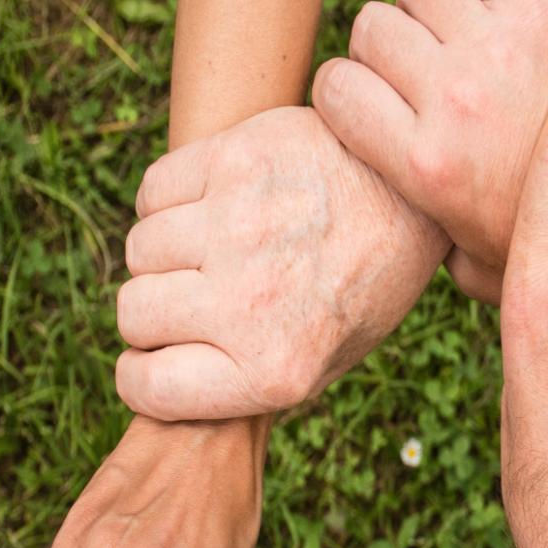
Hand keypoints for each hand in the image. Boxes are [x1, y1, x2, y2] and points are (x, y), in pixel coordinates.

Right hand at [114, 107, 448, 420]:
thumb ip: (242, 378)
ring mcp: (240, 227)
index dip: (143, 375)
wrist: (414, 193)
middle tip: (199, 296)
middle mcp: (252, 303)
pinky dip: (169, 201)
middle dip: (156, 311)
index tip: (158, 359)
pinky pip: (153, 192)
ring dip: (165, 253)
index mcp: (275, 369)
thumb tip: (156, 379)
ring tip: (216, 246)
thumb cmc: (362, 284)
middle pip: (133, 314)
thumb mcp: (323, 359)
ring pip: (139, 250)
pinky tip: (214, 204)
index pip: (146, 388)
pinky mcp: (235, 160)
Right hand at [312, 0, 547, 303]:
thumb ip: (416, 254)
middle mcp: (453, 101)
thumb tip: (375, 264)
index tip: (367, 102)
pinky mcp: (541, 8)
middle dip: (385, 48)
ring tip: (451, 32)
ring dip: (427, 3)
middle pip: (373, 28)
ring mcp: (498, 50)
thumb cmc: (538, 233)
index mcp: (424, 165)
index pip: (335, 89)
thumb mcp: (467, 264)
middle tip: (416, 71)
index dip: (343, 92)